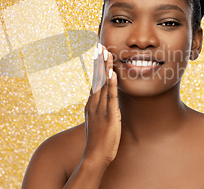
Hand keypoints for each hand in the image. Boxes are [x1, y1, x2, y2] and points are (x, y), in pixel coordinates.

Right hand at [83, 43, 120, 166]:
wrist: (94, 157)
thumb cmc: (98, 142)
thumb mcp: (97, 123)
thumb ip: (101, 111)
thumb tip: (106, 103)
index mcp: (91, 105)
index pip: (94, 81)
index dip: (96, 66)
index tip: (98, 53)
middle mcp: (93, 104)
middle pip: (96, 79)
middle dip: (98, 62)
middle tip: (100, 46)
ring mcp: (100, 110)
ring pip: (102, 84)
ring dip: (105, 68)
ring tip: (107, 54)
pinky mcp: (109, 116)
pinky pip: (110, 97)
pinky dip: (111, 84)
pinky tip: (112, 73)